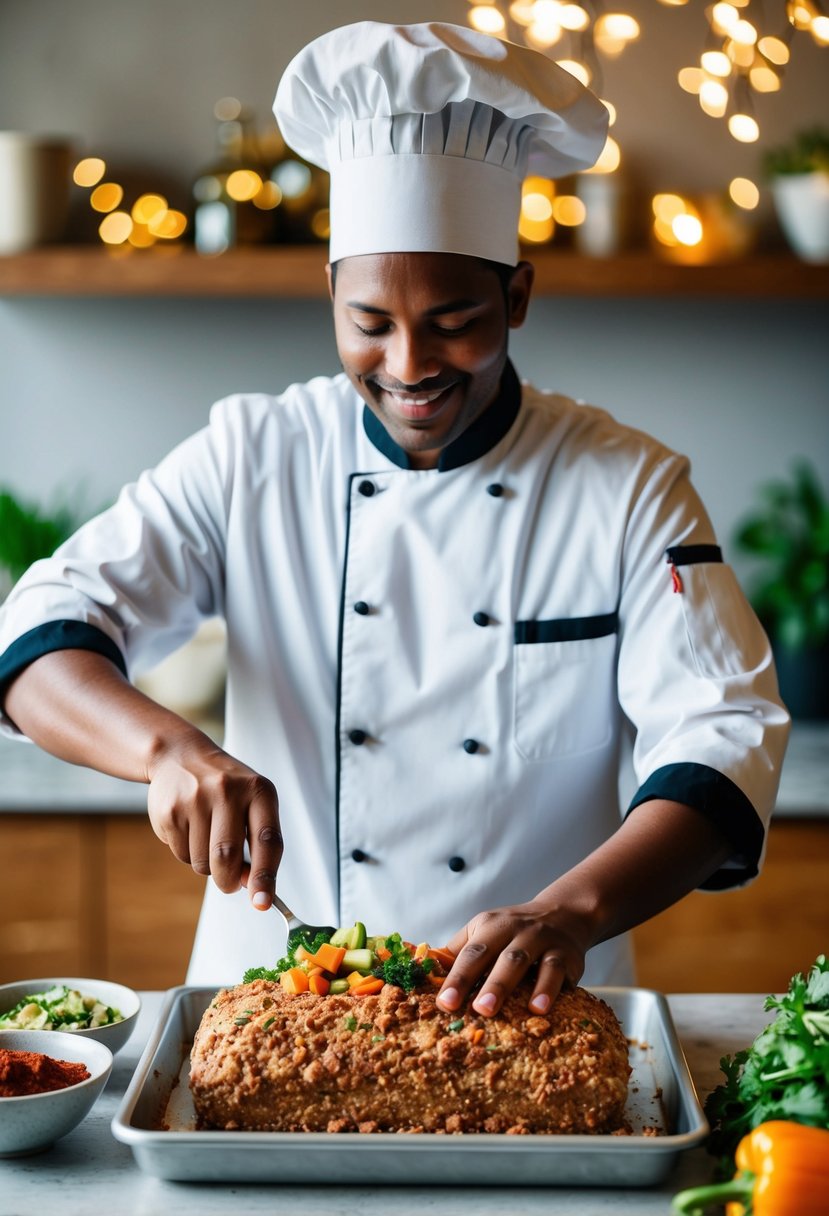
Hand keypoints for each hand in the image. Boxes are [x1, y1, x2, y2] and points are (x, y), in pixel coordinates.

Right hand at [146, 738, 282, 910]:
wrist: (180, 756)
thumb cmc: (226, 789)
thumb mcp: (251, 803)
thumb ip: (258, 842)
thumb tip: (251, 885)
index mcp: (259, 791)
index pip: (268, 840)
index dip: (266, 875)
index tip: (262, 902)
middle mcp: (228, 791)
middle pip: (227, 858)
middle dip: (228, 880)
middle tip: (228, 882)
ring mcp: (196, 799)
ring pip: (202, 862)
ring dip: (206, 865)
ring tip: (206, 837)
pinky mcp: (169, 811)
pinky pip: (181, 854)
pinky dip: (188, 853)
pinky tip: (189, 828)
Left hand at [435, 899, 593, 1017]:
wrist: (562, 914)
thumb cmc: (513, 932)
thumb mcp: (484, 932)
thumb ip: (458, 953)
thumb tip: (423, 975)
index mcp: (489, 926)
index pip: (469, 953)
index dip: (456, 978)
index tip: (444, 1003)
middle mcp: (514, 930)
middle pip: (496, 956)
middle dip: (484, 983)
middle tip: (475, 1010)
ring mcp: (541, 940)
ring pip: (524, 961)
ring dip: (511, 985)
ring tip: (499, 1010)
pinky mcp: (566, 955)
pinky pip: (556, 970)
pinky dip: (547, 989)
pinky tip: (539, 1009)